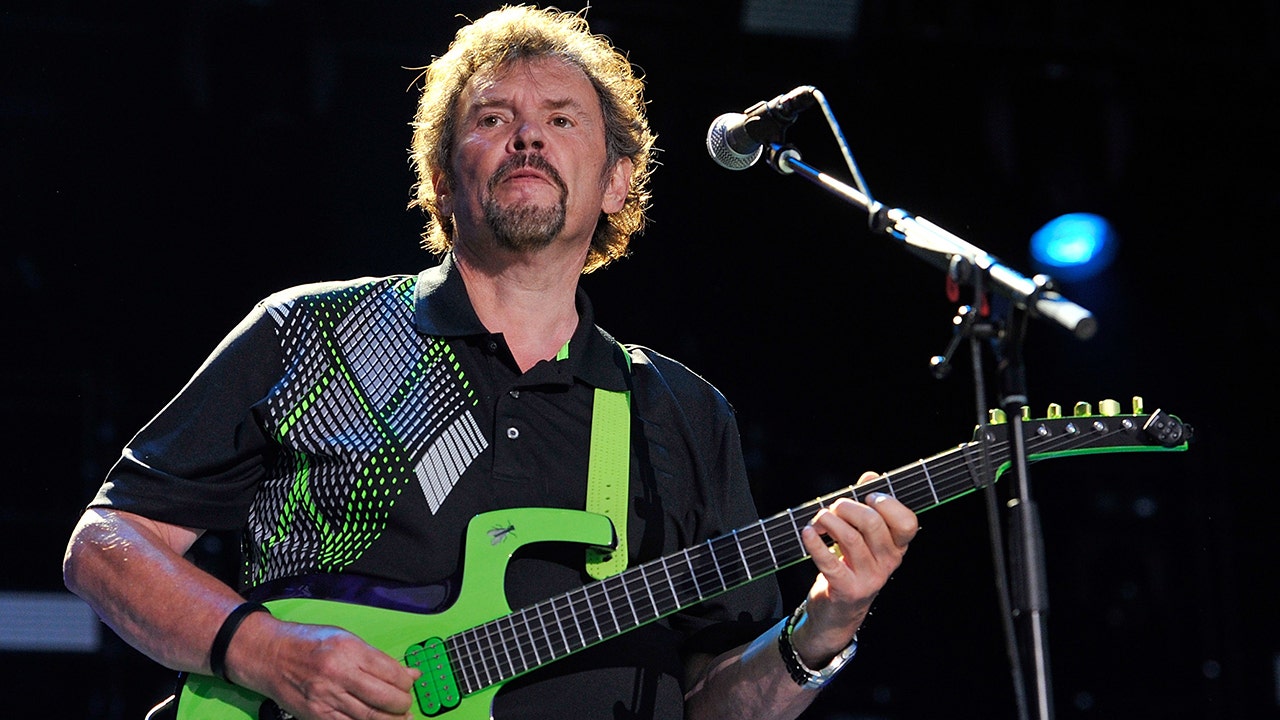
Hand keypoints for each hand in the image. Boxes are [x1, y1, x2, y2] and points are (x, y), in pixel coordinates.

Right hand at [231, 614, 421, 719]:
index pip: (392, 673)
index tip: (409, 683)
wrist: (269, 655)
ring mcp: (327, 697)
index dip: (406, 682)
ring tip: (399, 718)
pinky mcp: (316, 715)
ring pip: (370, 718)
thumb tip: (410, 673)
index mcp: (350, 650)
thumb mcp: (346, 638)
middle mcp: (339, 674)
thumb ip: (378, 658)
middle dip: (402, 705)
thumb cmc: (308, 643)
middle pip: (385, 698)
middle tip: (406, 704)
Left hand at [793, 471, 917, 663]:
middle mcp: (888, 563)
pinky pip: (830, 562)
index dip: (888, 504)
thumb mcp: (862, 538)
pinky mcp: (847, 589)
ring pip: (851, 538)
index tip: (868, 496)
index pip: (908, 522)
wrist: (836, 614)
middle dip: (847, 507)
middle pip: (873, 523)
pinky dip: (815, 544)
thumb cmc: (849, 567)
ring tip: (818, 521)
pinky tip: (807, 533)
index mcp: (896, 547)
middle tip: (833, 510)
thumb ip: (867, 506)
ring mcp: (869, 578)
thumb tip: (871, 476)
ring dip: (828, 521)